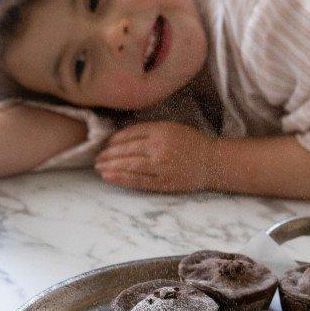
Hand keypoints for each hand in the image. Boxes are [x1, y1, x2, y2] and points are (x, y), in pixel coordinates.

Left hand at [94, 121, 217, 192]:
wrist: (212, 162)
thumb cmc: (192, 143)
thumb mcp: (171, 128)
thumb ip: (150, 130)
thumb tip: (122, 137)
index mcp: (161, 131)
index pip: (130, 134)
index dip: (115, 140)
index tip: (106, 144)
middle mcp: (159, 148)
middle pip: (127, 150)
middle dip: (109, 154)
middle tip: (97, 158)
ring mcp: (161, 166)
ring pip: (129, 166)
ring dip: (111, 166)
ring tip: (99, 168)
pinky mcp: (163, 182)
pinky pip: (138, 181)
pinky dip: (121, 179)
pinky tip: (109, 177)